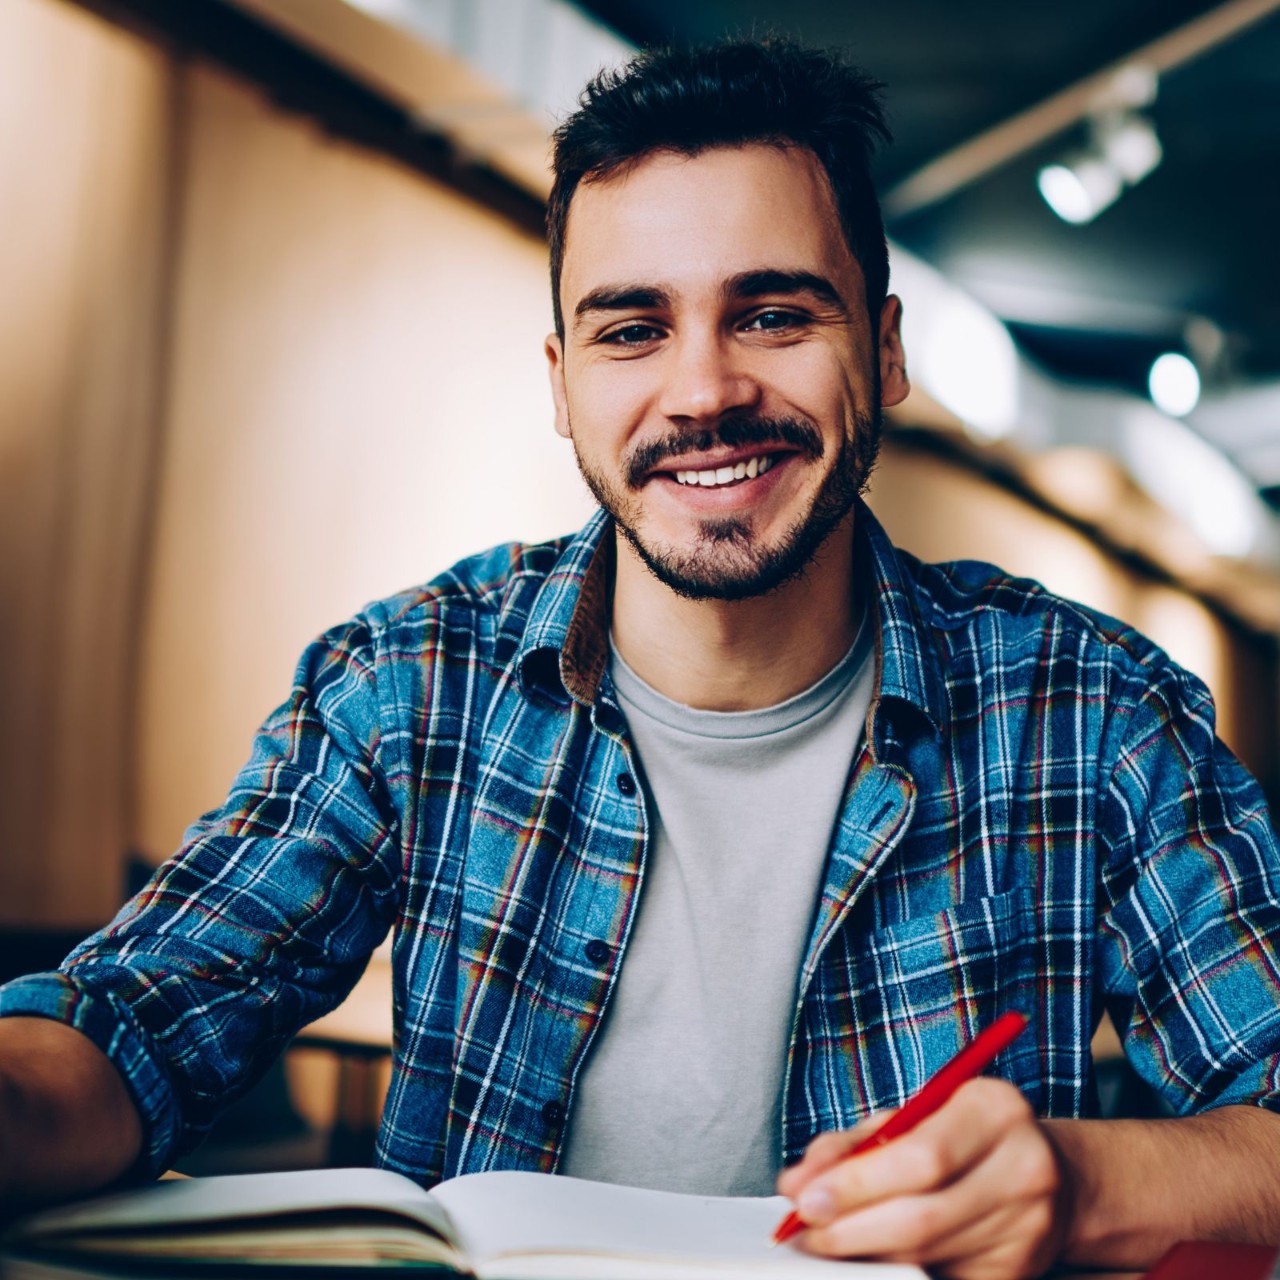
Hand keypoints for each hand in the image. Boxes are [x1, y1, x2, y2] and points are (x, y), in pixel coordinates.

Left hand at [776, 1078, 1066, 1279]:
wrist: (1052, 1175)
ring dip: (865, 1254)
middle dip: (849, 1229)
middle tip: (803, 1231)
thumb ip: (851, 1144)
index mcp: (994, 1110)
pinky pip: (941, 1276)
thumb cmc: (961, 1136)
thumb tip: (796, 1183)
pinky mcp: (1017, 1271)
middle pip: (922, 1216)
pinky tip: (869, 1257)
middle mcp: (1023, 1168)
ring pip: (927, 1255)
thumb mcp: (911, 1117)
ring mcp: (1028, 1227)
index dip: (857, 1184)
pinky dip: (896, 1269)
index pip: (922, 1157)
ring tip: (825, 1243)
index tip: (805, 1200)